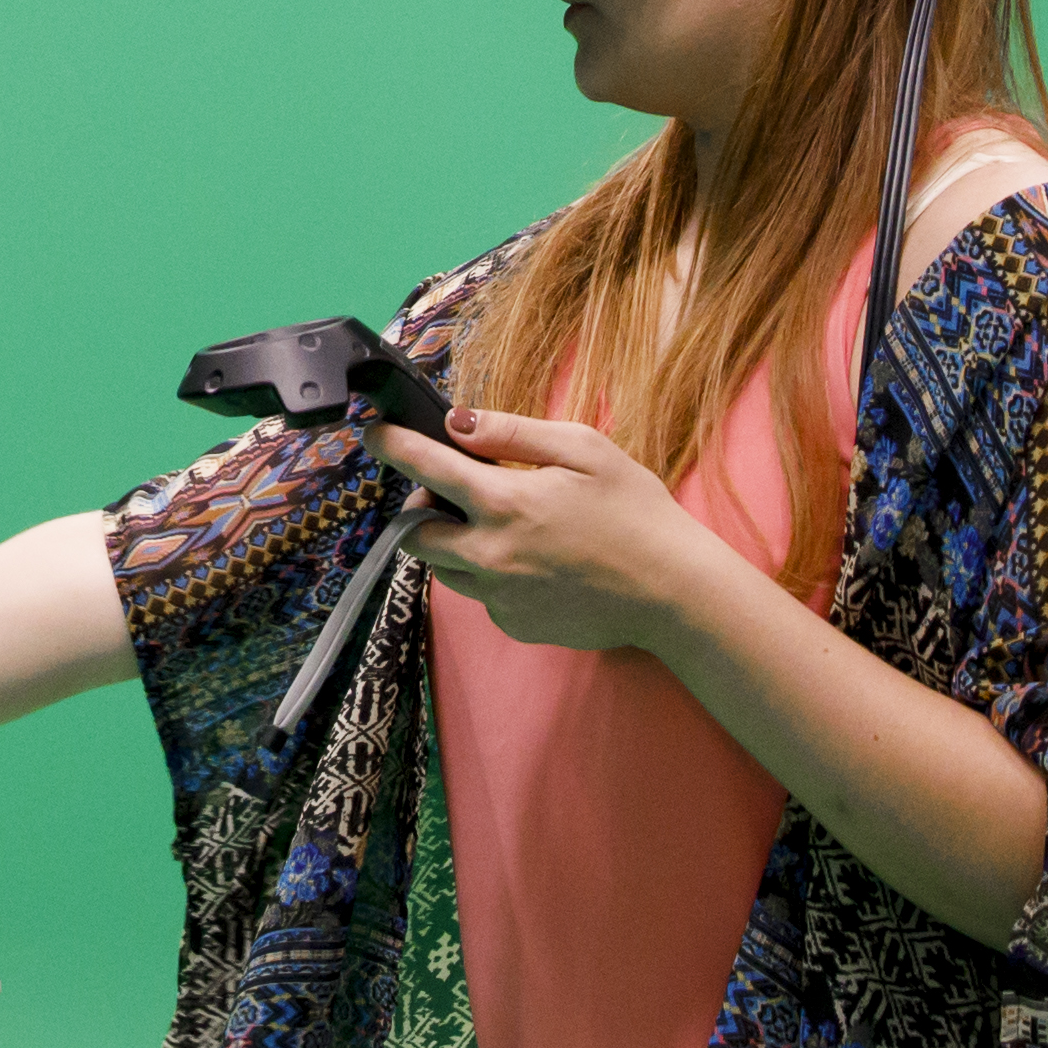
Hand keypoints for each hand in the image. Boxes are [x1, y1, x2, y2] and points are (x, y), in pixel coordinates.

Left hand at [380, 407, 751, 662]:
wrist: (673, 591)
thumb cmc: (636, 511)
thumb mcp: (584, 449)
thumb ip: (514, 433)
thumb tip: (459, 422)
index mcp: (505, 503)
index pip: (426, 469)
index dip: (392, 446)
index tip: (374, 434)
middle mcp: (490, 555)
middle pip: (415, 534)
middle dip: (423, 509)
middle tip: (458, 492)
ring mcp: (500, 596)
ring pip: (444, 569)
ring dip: (454, 543)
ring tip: (503, 526)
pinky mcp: (515, 625)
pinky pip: (481, 596)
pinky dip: (490, 576)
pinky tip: (533, 563)